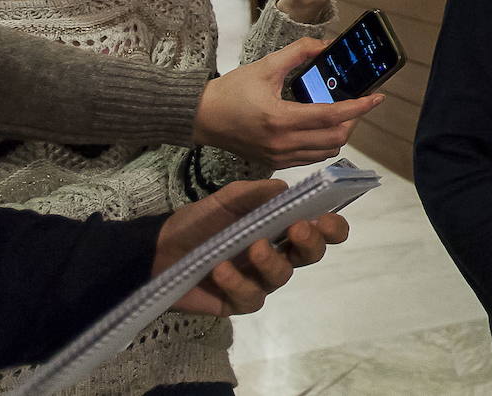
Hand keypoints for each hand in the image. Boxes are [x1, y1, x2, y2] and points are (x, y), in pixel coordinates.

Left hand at [154, 179, 349, 316]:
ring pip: (282, 276)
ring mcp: (259, 280)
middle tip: (297, 230)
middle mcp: (277, 254)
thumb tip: (288, 190)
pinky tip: (221, 269)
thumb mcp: (228, 199)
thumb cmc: (200, 222)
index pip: (320, 230)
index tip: (325, 219)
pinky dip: (238, 282)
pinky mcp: (238, 301)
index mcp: (281, 228)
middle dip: (311, 242)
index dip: (332, 227)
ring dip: (272, 261)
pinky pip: (251, 296)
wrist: (159, 249)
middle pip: (311, 255)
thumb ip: (258, 193)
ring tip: (253, 248)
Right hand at [194, 38, 383, 166]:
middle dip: (353, 121)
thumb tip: (326, 45)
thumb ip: (299, 52)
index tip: (377, 98)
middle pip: (336, 139)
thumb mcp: (265, 66)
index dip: (360, 107)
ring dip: (340, 134)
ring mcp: (279, 157)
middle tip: (357, 104)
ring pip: (327, 152)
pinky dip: (324, 144)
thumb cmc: (230, 92)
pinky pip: (311, 158)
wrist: (200, 118)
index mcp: (281, 119)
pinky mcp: (275, 162)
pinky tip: (321, 128)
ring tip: (341, 115)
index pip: (332, 117)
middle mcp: (282, 143)